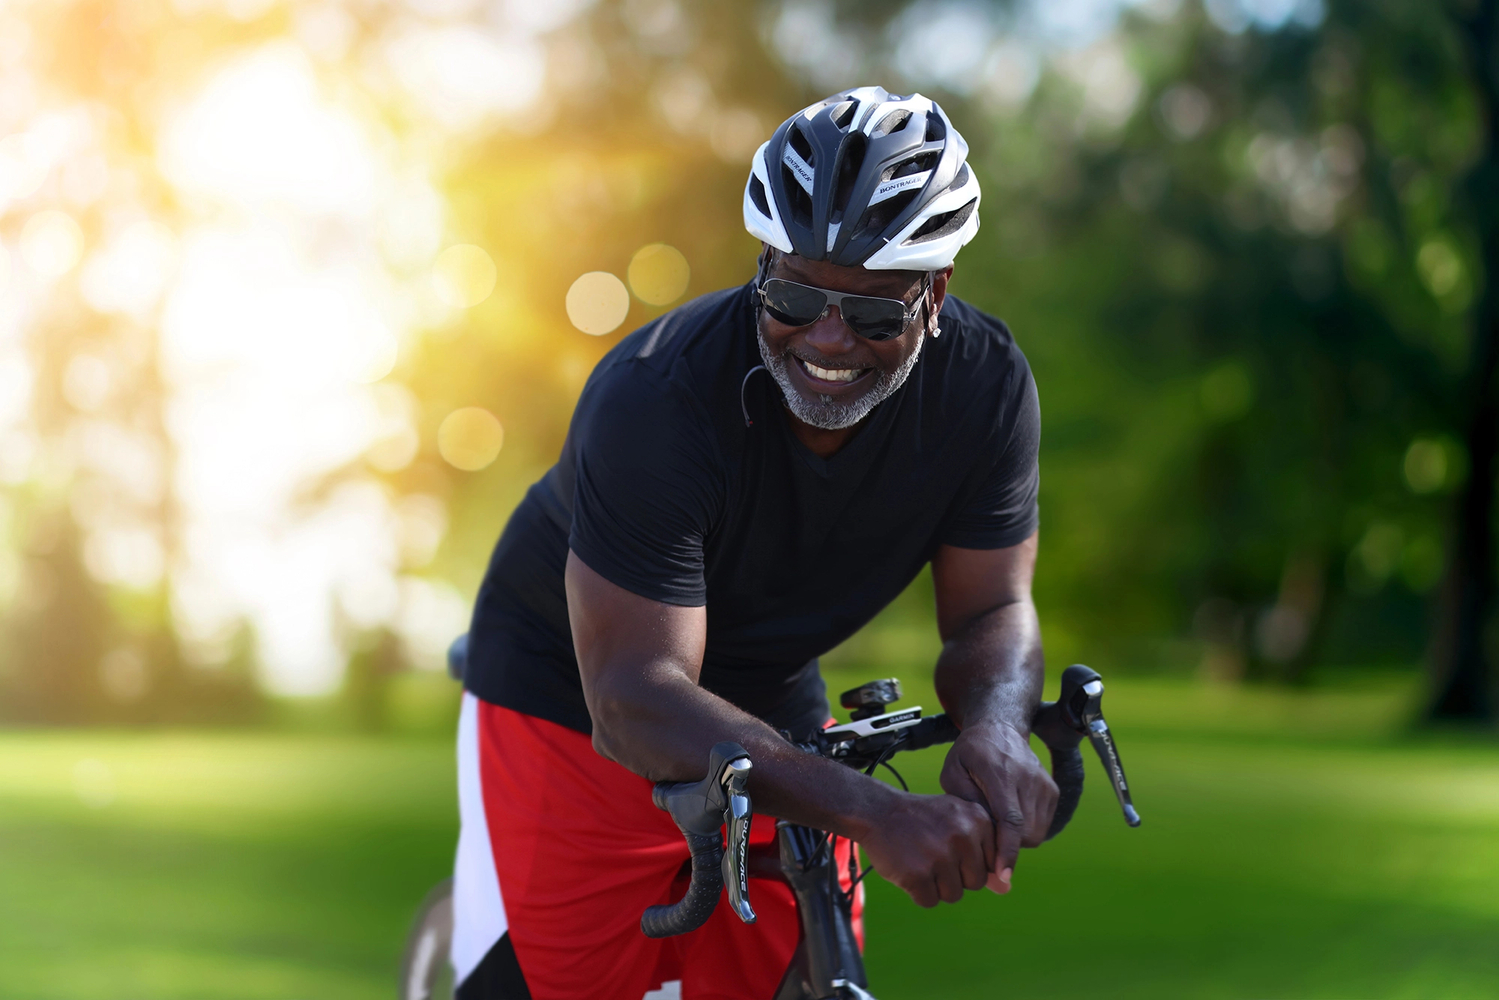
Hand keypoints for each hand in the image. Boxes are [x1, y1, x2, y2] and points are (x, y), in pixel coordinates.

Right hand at [855, 791, 994, 907]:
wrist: (878, 811)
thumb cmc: (923, 820)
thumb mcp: (958, 824)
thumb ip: (984, 854)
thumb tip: (1006, 890)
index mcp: (979, 819)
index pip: (991, 865)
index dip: (969, 861)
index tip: (950, 845)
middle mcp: (963, 836)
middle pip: (975, 883)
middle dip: (955, 876)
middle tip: (933, 853)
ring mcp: (940, 856)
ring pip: (954, 895)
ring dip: (936, 885)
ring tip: (920, 859)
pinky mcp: (917, 875)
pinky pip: (929, 901)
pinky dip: (918, 891)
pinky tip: (908, 868)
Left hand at [939, 720, 1057, 892]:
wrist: (1000, 727)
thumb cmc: (970, 752)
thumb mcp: (953, 772)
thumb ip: (966, 805)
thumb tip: (978, 841)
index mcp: (1000, 774)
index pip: (1011, 820)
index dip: (1008, 850)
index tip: (1003, 874)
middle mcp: (1028, 779)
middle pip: (1026, 833)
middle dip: (1006, 847)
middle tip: (985, 842)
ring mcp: (1044, 785)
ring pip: (1036, 833)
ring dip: (1017, 839)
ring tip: (996, 824)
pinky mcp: (1052, 790)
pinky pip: (1043, 825)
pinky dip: (1027, 829)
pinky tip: (1009, 816)